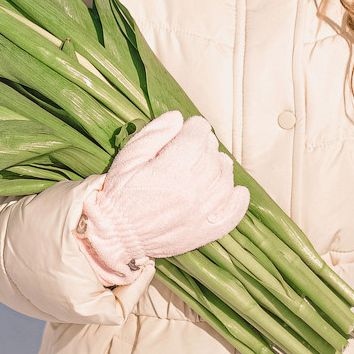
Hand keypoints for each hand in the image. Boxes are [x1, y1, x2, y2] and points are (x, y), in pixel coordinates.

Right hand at [76, 109, 249, 284]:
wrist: (116, 236)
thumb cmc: (120, 192)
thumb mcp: (129, 155)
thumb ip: (155, 132)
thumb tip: (179, 118)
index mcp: (175, 167)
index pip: (200, 131)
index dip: (190, 128)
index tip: (180, 134)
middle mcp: (195, 188)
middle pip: (213, 149)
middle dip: (201, 144)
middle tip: (183, 152)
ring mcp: (204, 211)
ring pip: (226, 174)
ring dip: (216, 165)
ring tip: (198, 169)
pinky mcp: (207, 230)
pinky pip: (235, 211)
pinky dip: (237, 197)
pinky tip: (231, 190)